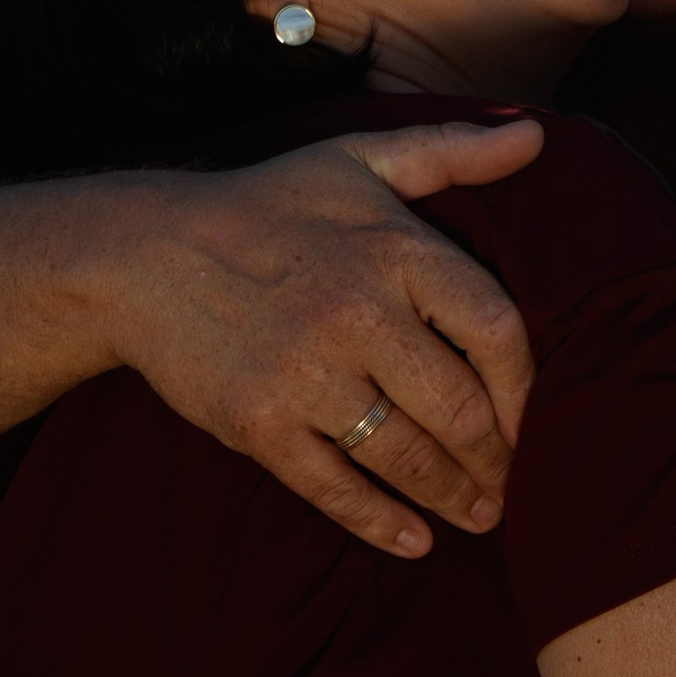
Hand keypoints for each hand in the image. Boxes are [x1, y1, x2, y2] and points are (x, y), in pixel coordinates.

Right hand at [76, 118, 545, 560]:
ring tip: (479, 516)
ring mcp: (306, 374)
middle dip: (494, 459)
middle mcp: (357, 314)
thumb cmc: (264, 206)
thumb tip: (535, 134)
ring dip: (453, 496)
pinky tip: (415, 542)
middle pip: (459, 408)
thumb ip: (450, 151)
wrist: (140, 256)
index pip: (496, 329)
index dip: (523, 387)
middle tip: (507, 484)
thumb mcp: (356, 160)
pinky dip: (382, 523)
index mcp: (394, 249)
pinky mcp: (259, 423)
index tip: (526, 418)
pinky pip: (336, 488)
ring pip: (406, 457)